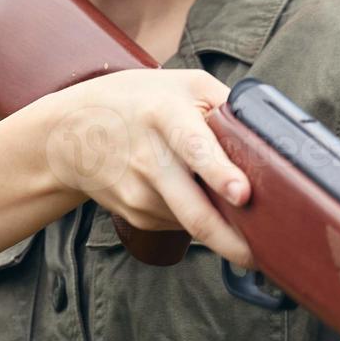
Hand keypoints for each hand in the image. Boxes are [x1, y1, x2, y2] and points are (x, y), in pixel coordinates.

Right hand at [37, 68, 254, 266]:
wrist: (71, 132)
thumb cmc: (137, 101)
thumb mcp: (183, 85)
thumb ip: (226, 104)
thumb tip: (268, 133)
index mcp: (165, 116)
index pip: (194, 147)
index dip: (220, 173)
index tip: (243, 194)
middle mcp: (150, 159)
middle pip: (194, 211)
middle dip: (231, 240)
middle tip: (261, 255)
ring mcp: (139, 193)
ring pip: (194, 222)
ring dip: (222, 227)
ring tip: (235, 212)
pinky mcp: (136, 215)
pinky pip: (180, 223)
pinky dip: (197, 217)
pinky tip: (191, 195)